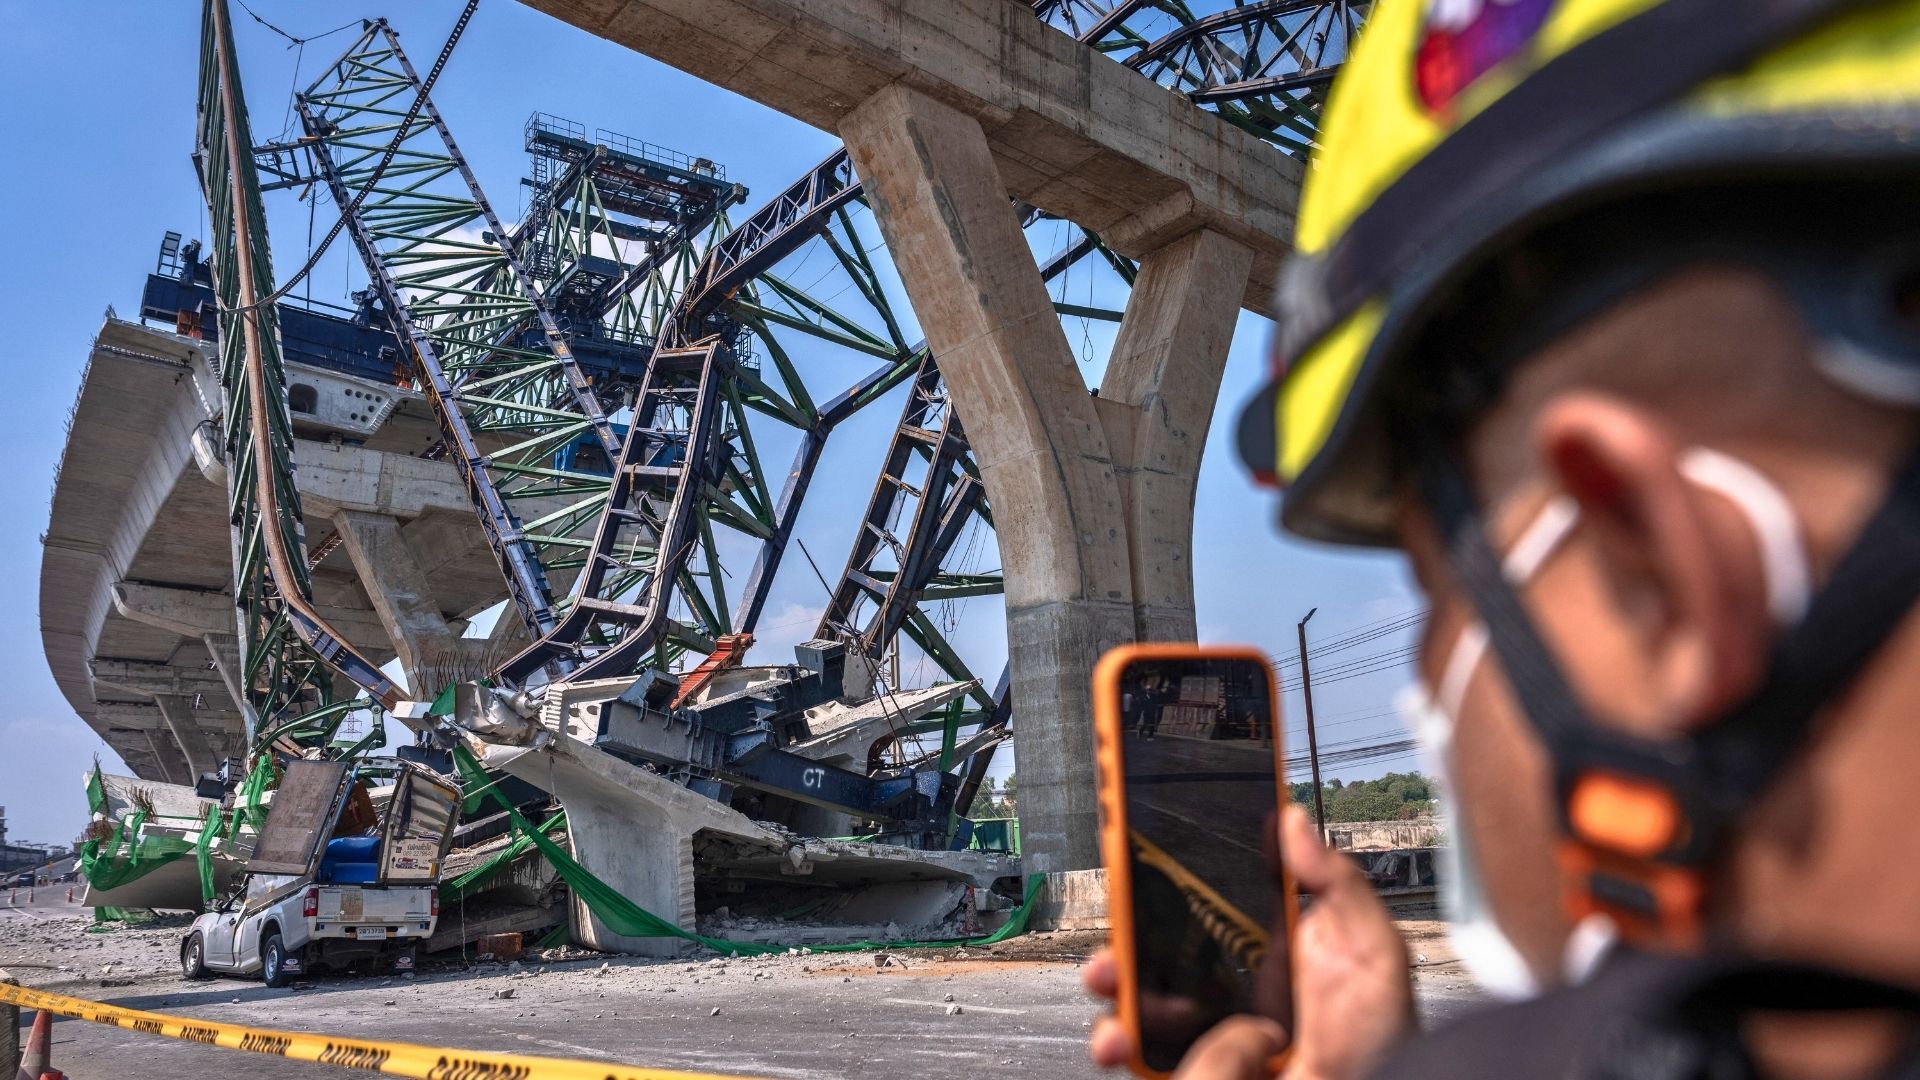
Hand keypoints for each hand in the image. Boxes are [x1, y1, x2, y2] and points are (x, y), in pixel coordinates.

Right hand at [1084, 805, 1415, 1078]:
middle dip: (1119, 940)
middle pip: (1150, 951)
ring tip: (1115, 994)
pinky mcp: (1194, 1070)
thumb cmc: (1380, 1044)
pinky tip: (1131, 1041)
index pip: (1198, 903)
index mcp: (1261, 948)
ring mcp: (1205, 1032)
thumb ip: (1338, 883)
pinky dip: (1123, 1044)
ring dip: (1115, 993)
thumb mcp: (1373, 953)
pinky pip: (1143, 1052)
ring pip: (1134, 1002)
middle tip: (1114, 941)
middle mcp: (1225, 988)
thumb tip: (1291, 820)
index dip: (1158, 881)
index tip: (1131, 860)